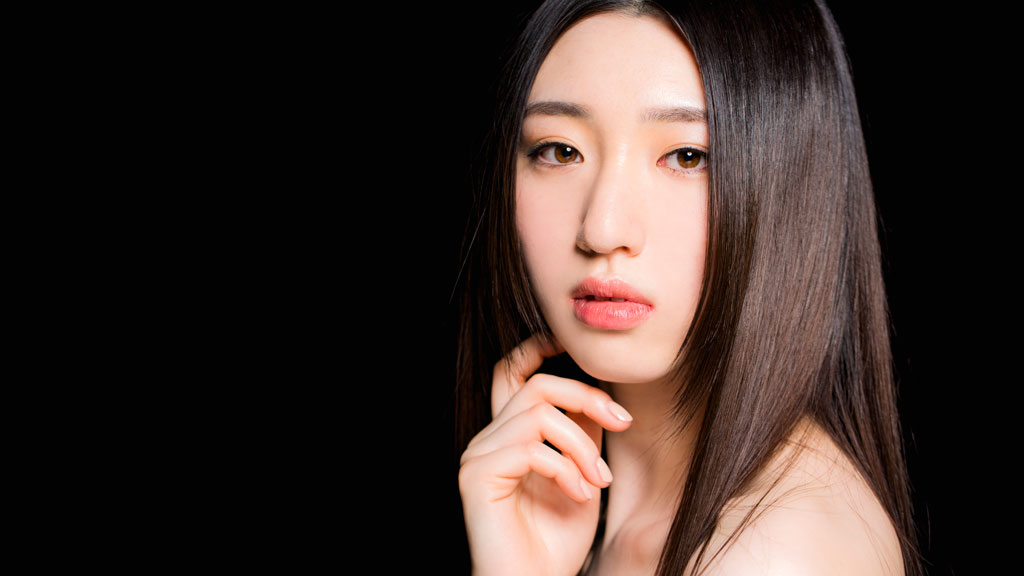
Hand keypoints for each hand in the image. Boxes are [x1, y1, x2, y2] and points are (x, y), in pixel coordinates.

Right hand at [458, 334, 633, 575]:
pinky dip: (566, 469)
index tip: (570, 346)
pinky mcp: (476, 476)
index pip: (513, 373)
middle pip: (536, 385)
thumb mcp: (582, 477)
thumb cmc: (556, 542)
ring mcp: (478, 456)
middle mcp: (488, 439)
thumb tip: (598, 396)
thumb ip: (583, 435)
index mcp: (509, 436)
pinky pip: (531, 450)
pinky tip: (580, 495)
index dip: (537, 349)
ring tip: (597, 482)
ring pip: (539, 415)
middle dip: (586, 397)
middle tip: (622, 421)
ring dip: (582, 446)